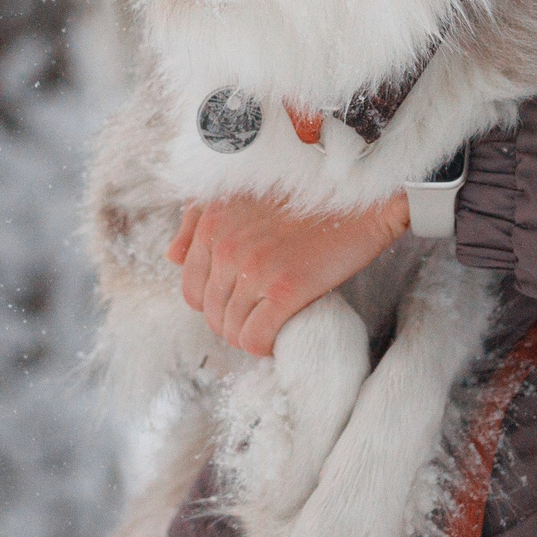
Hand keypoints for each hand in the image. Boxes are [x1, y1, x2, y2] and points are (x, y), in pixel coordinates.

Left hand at [168, 191, 409, 357]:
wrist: (365, 197)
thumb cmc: (309, 192)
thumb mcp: (244, 190)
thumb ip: (200, 218)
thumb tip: (171, 256)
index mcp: (212, 220)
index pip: (190, 286)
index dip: (214, 302)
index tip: (240, 301)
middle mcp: (225, 243)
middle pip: (210, 313)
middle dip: (232, 321)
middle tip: (260, 315)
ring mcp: (254, 267)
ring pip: (232, 329)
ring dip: (249, 336)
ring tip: (272, 325)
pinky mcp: (285, 289)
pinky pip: (256, 338)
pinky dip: (264, 346)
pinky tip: (278, 337)